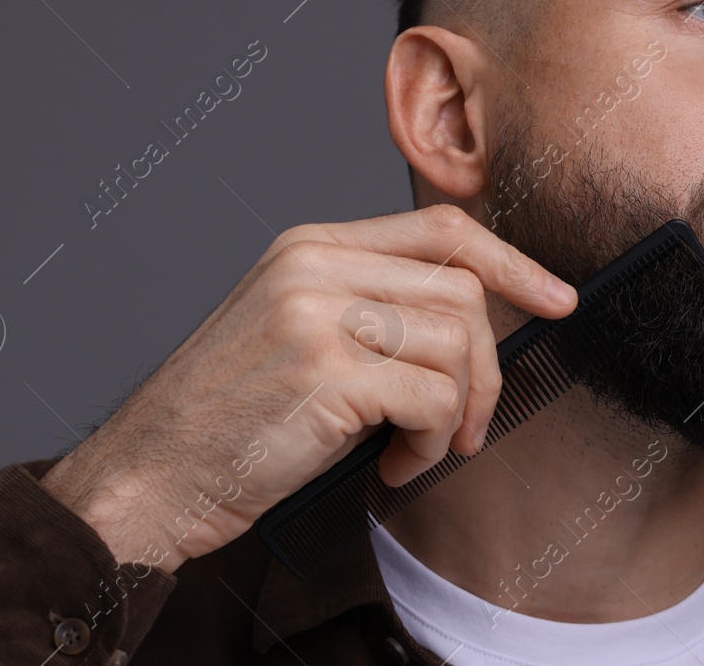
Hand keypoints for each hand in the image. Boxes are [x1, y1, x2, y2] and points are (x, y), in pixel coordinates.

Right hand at [39, 204, 577, 571]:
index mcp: (311, 245)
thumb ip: (367, 302)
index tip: (556, 298)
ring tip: (415, 448)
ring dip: (457, 414)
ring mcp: (317, 315)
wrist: (147, 476)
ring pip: (458, 344)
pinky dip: (431, 444)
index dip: (513, 261)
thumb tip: (473, 316)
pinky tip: (392, 465)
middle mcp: (315, 265)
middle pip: (463, 290)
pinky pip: (434, 400)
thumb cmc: (227, 417)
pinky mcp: (324, 374)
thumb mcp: (293, 329)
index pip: (442, 227)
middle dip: (487, 368)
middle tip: (464, 426)